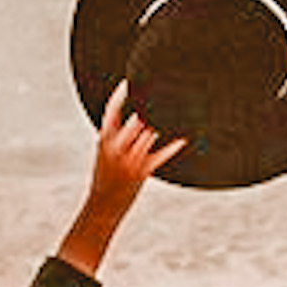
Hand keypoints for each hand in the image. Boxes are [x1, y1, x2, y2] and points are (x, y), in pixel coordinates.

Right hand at [90, 78, 188, 208]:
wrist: (102, 204)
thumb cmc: (106, 175)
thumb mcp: (103, 150)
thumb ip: (116, 132)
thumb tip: (135, 114)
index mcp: (105, 138)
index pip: (111, 110)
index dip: (120, 94)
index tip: (128, 81)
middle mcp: (116, 147)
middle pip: (135, 120)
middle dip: (147, 109)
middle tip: (162, 94)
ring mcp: (129, 159)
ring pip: (149, 134)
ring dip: (160, 125)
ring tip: (174, 111)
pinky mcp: (141, 171)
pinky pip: (161, 155)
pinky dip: (173, 146)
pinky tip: (184, 138)